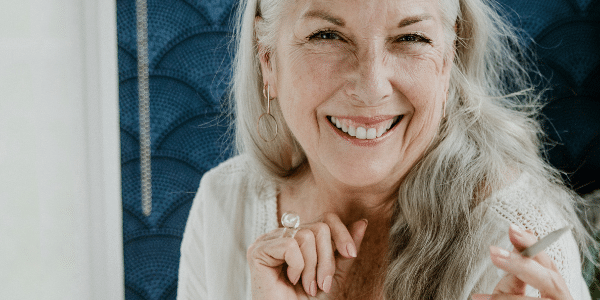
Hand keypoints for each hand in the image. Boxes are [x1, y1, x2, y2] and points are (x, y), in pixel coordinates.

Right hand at [247, 213, 367, 299]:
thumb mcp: (335, 274)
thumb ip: (345, 250)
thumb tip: (362, 223)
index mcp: (299, 237)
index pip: (326, 219)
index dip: (342, 233)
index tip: (351, 254)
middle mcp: (283, 235)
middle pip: (319, 227)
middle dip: (327, 259)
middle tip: (322, 284)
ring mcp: (269, 241)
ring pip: (307, 235)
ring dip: (313, 267)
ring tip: (307, 286)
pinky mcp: (258, 250)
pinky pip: (291, 244)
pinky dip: (297, 266)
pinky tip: (291, 280)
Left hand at [472, 224, 572, 299]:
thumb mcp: (520, 292)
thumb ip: (517, 276)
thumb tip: (508, 244)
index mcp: (557, 291)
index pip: (548, 265)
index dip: (532, 246)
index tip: (512, 229)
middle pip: (549, 281)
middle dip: (521, 265)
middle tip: (493, 252)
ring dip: (505, 298)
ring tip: (478, 298)